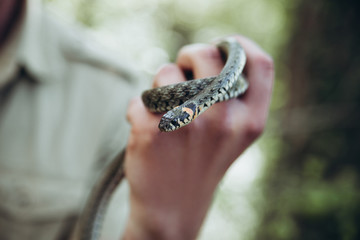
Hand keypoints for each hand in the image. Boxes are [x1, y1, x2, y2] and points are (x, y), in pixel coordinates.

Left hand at [123, 35, 273, 239]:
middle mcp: (223, 120)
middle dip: (188, 54)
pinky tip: (146, 131)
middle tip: (181, 66)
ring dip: (160, 86)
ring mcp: (186, 124)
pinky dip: (139, 109)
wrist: (173, 209)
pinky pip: (139, 98)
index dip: (239, 45)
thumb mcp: (234, 136)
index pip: (261, 63)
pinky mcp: (151, 131)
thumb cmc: (202, 165)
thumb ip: (233, 98)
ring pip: (165, 72)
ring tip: (165, 112)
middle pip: (205, 53)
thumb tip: (210, 52)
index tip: (221, 45)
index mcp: (250, 121)